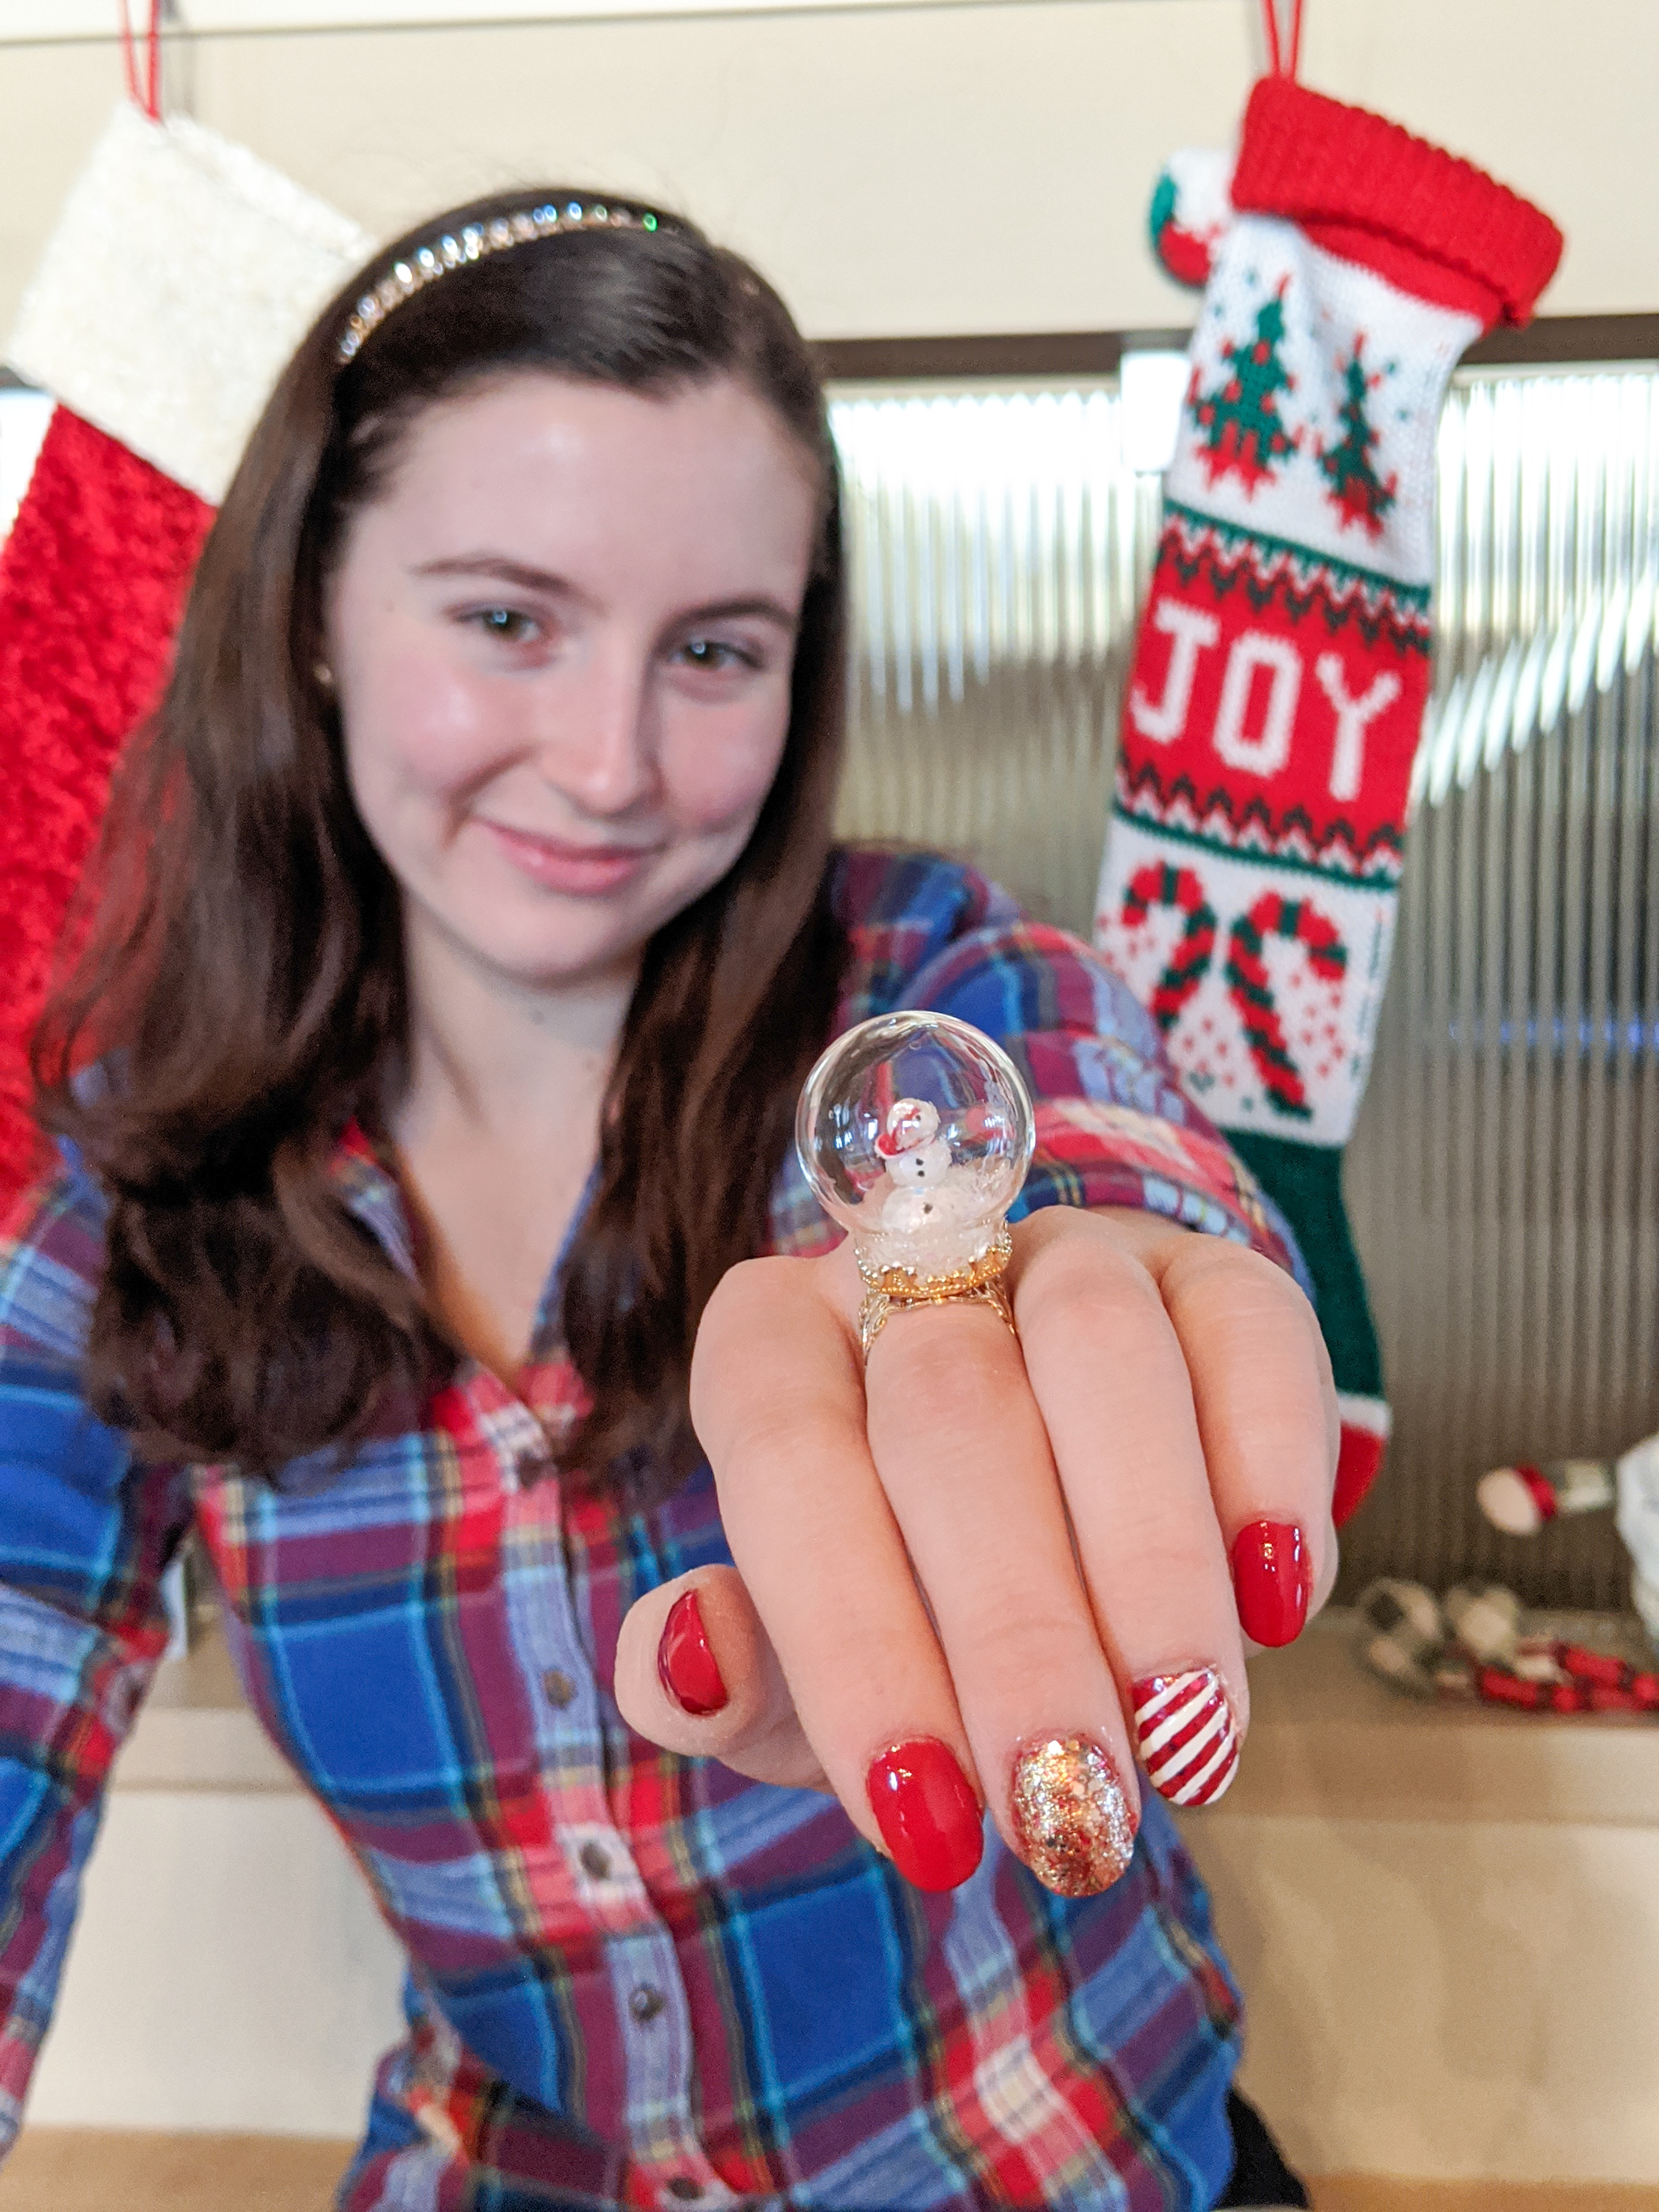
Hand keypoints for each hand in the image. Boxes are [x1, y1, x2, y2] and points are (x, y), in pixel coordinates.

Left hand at [613, 1206, 1336, 1894]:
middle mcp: (913, 1270)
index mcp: (775, 1345)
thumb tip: (678, 1663)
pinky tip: (1278, 1607)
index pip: (788, 1461)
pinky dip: (1268, 1465)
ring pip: (1101, 1349)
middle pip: (950, 1408)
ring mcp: (1070, 1256)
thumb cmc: (903, 1604)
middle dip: (1016, 1629)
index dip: (851, 1637)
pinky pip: (1248, 1331)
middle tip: (1071, 1806)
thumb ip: (723, 1678)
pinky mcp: (1213, 1276)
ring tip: (1187, 1738)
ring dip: (1150, 1559)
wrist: (1057, 1514)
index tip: (919, 1816)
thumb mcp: (802, 1668)